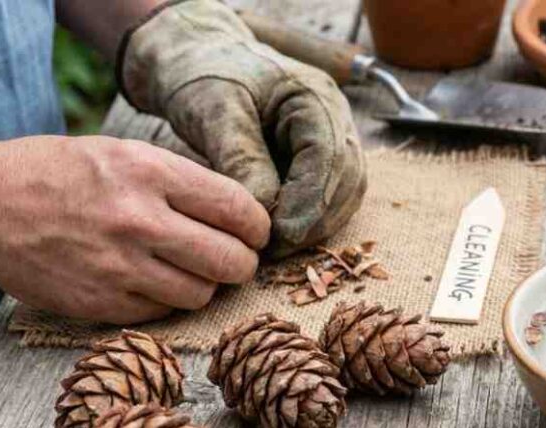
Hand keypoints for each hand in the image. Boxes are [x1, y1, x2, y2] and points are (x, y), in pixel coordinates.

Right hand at [0, 136, 270, 323]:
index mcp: (149, 173)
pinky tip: (151, 281)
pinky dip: (167, 301)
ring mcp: (119, 267)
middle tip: (234, 258)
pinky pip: (164, 312)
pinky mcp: (100, 303)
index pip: (239, 209)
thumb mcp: (122, 155)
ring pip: (203, 293)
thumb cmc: (58, 174)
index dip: (259, 227)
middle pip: (232, 260)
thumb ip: (181, 182)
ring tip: (188, 269)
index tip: (256, 232)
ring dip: (205, 285)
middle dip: (243, 262)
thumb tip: (241, 213)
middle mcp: (139, 220)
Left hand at [120, 0, 365, 257]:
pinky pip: (328, 198)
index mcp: (315, 97)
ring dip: (316, 226)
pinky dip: (309, 221)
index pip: (329, 156)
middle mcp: (335, 119)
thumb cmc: (204, 74)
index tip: (281, 234)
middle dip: (316, 220)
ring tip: (275, 248)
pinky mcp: (318, 160)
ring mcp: (333, 139)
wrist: (197, 57)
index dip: (311, 201)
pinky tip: (279, 237)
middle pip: (347, 180)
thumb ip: (241, 157)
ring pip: (344, 195)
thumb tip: (264, 213)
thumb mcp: (215, 109)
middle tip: (276, 250)